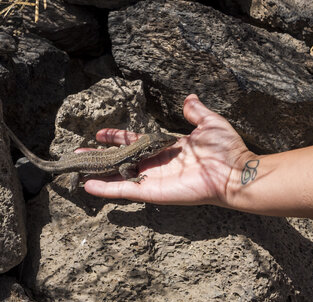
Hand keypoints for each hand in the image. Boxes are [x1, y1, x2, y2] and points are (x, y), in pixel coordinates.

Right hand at [84, 94, 254, 206]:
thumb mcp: (209, 123)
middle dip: (100, 155)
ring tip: (76, 168)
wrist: (236, 172)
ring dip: (97, 171)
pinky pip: (125, 189)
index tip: (100, 134)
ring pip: (118, 174)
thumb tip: (189, 98)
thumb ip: (195, 112)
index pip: (133, 141)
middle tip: (79, 153)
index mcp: (164, 148)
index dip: (116, 138)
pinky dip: (106, 188)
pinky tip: (87, 185)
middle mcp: (155, 164)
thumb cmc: (226, 150)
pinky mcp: (153, 191)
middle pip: (120, 159)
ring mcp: (153, 178)